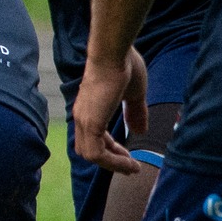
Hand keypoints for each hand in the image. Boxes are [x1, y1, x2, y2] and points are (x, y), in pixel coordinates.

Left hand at [72, 46, 147, 175]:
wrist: (114, 53)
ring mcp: (84, 119)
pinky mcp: (90, 122)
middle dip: (111, 160)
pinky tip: (130, 163)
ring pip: (91, 155)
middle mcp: (82, 116)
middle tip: (131, 165)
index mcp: (89, 109)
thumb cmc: (124, 67)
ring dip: (113, 165)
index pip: (92, 139)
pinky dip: (112, 162)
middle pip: (88, 149)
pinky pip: (96, 153)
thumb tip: (139, 131)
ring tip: (132, 168)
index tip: (128, 157)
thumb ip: (134, 113)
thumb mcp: (133, 94)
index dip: (110, 151)